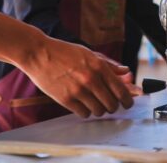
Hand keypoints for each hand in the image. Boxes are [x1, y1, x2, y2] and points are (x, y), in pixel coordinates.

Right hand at [20, 37, 134, 117]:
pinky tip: (82, 104)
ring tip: (94, 102)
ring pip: (99, 111)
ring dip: (99, 109)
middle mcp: (91, 79)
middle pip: (112, 104)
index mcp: (99, 66)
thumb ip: (109, 65)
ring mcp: (78, 90)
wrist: (39, 54)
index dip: (127, 100)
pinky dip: (86, 111)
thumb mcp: (89, 54)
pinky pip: (84, 114)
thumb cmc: (64, 52)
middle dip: (113, 106)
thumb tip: (126, 72)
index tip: (127, 103)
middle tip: (109, 103)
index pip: (121, 90)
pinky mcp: (66, 99)